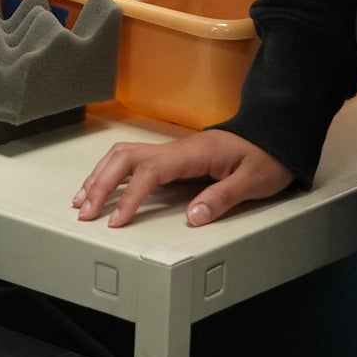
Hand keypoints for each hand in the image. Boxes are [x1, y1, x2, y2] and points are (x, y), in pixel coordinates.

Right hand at [72, 130, 294, 227]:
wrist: (274, 136)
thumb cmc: (266, 158)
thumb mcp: (253, 181)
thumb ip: (223, 197)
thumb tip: (192, 216)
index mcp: (193, 153)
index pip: (150, 172)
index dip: (129, 196)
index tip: (115, 220)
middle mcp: (176, 148)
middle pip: (125, 158)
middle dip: (100, 184)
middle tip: (85, 212)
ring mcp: (172, 151)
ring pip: (124, 155)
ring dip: (100, 176)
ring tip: (82, 200)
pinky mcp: (173, 157)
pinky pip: (133, 160)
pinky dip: (111, 172)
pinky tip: (102, 186)